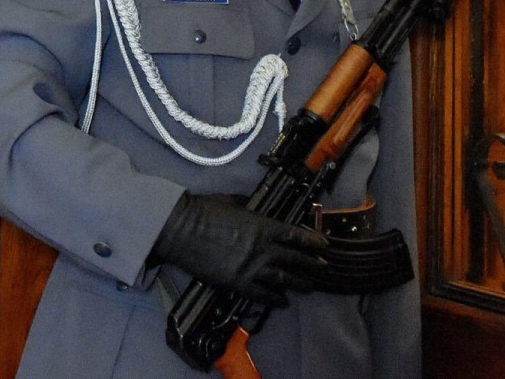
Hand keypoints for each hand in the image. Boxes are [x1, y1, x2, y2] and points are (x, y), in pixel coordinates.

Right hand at [149, 193, 330, 304]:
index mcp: (262, 226)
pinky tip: (283, 302)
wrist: (180, 229)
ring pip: (284, 280)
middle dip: (312, 265)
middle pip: (295, 260)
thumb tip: (257, 210)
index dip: (313, 242)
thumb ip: (250, 208)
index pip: (295, 236)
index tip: (324, 246)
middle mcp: (262, 249)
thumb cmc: (203, 209)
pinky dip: (275, 300)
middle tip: (323, 268)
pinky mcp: (237, 283)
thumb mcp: (232, 201)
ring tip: (309, 287)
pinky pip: (262, 295)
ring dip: (299, 284)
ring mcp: (251, 268)